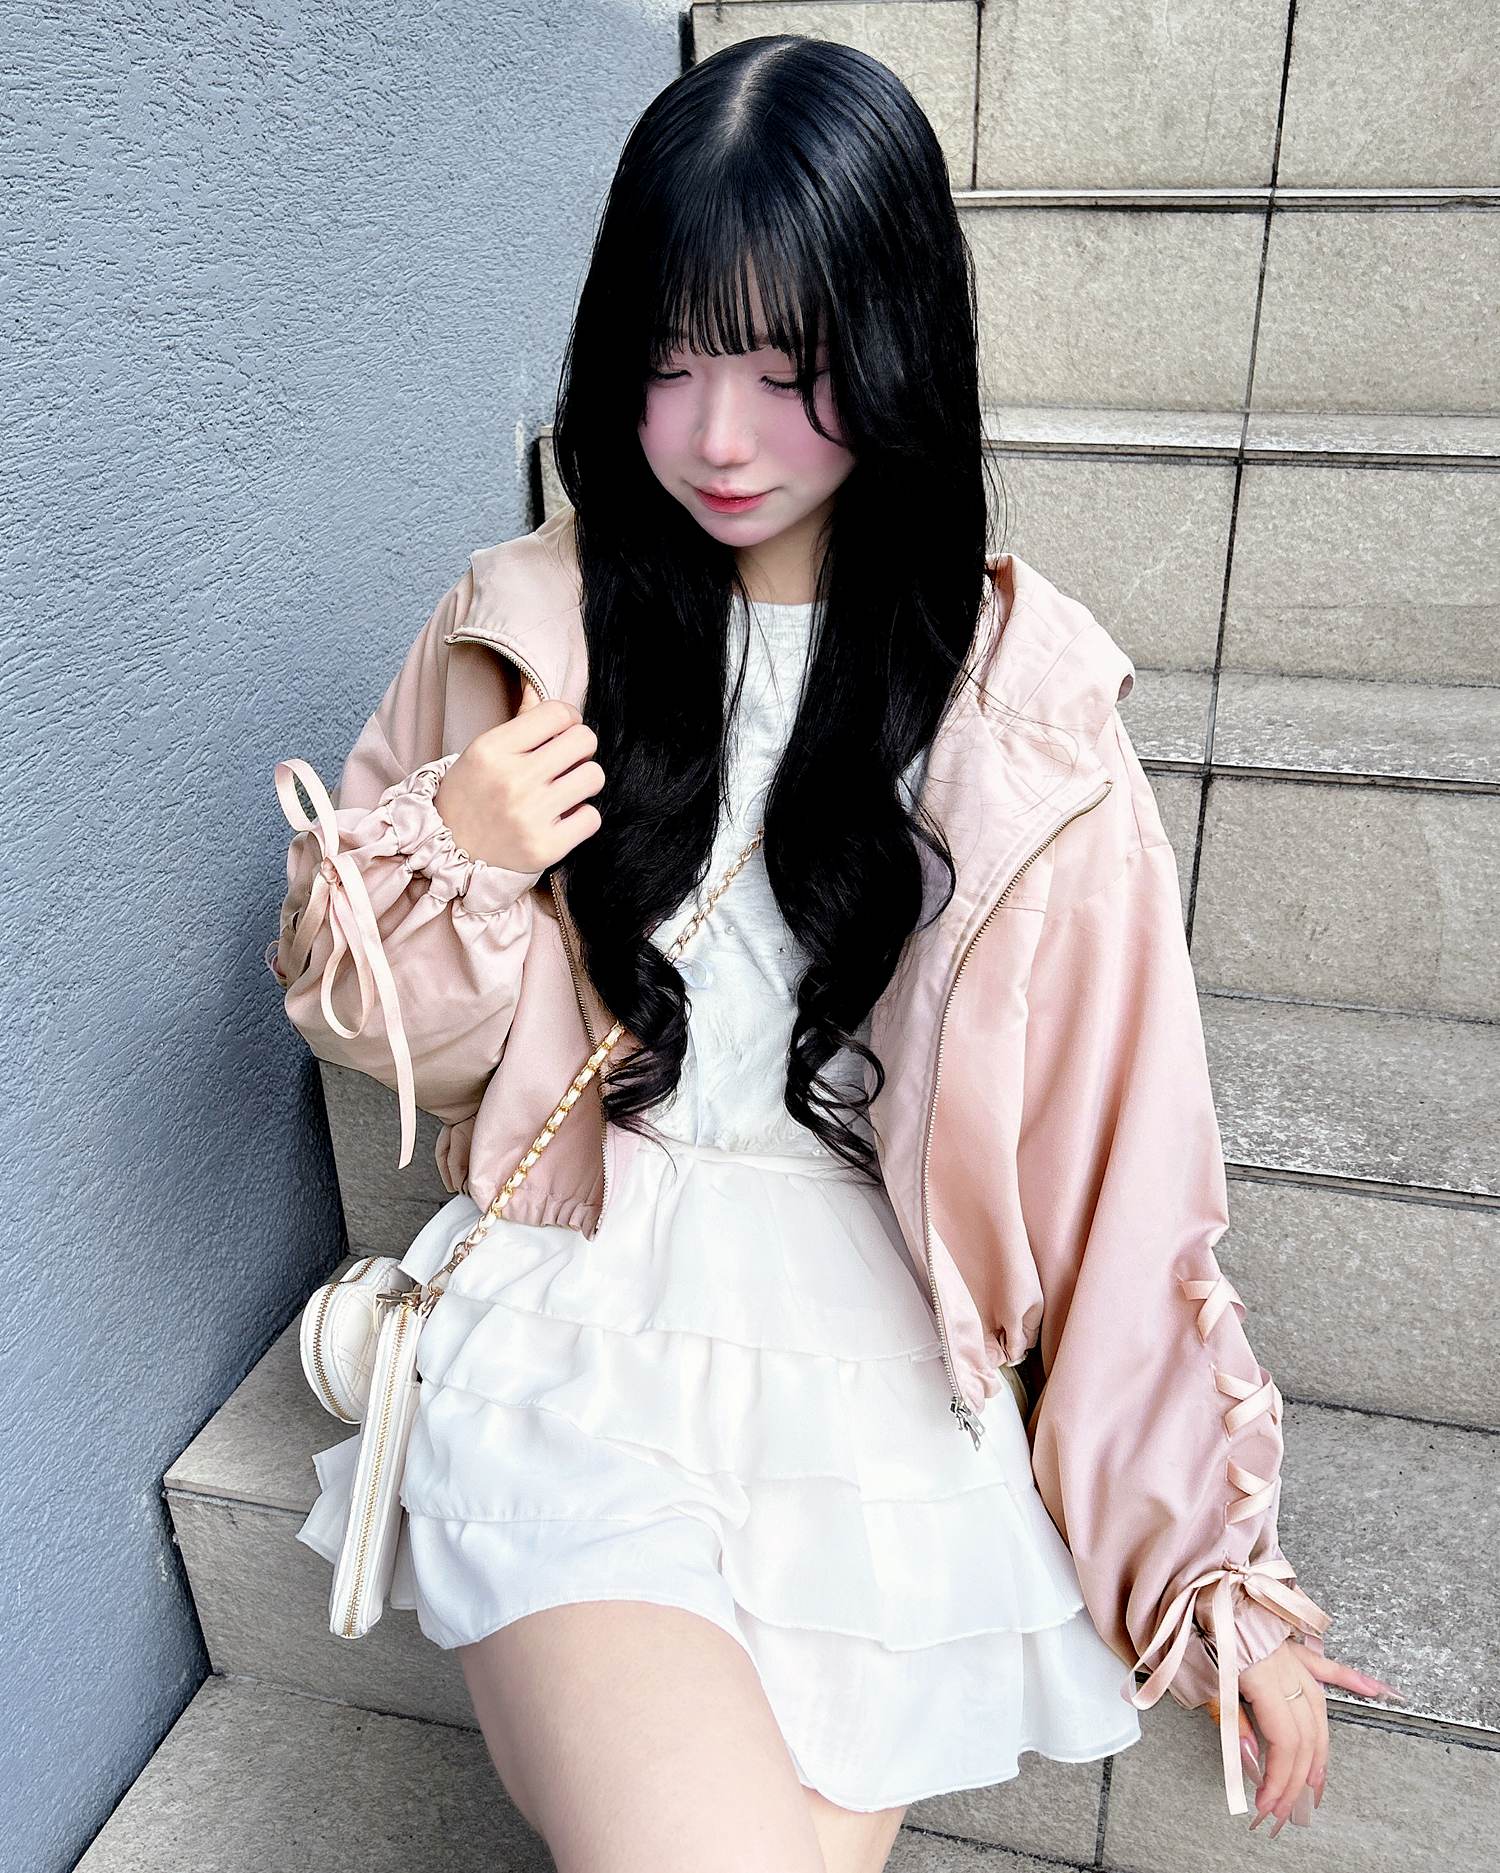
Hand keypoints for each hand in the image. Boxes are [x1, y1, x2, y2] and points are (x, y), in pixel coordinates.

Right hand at [434, 679, 604, 871]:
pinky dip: (581, 818)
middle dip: (579, 749)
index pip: (559, 713)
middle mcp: (512, 780)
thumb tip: (537, 682)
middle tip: (564, 763)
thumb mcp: (484, 752)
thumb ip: (521, 720)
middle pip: (584, 740)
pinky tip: (561, 818)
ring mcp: (529, 816)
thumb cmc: (471, 795)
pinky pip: (592, 817)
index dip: (567, 720)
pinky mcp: (545, 848)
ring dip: (583, 782)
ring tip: (563, 791)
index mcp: (492, 749)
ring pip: (594, 777)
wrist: (447, 855)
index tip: (559, 733)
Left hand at [1213, 1639, 1402, 1835]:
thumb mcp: (1201, 1679)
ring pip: (1319, 1712)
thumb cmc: (1197, 1627)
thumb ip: (1230, 1721)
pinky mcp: (1293, 1646)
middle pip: (1304, 1735)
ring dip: (1320, 1753)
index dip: (1279, 1778)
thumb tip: (1252, 1761)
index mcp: (1262, 1676)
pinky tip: (1378, 1690)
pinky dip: (1354, 1680)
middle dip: (1296, 1778)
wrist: (1203, 1584)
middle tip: (1285, 1808)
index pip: (1283, 1741)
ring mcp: (1293, 1657)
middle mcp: (1285, 1669)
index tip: (1267, 1804)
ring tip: (1317, 1784)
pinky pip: (1328, 1666)